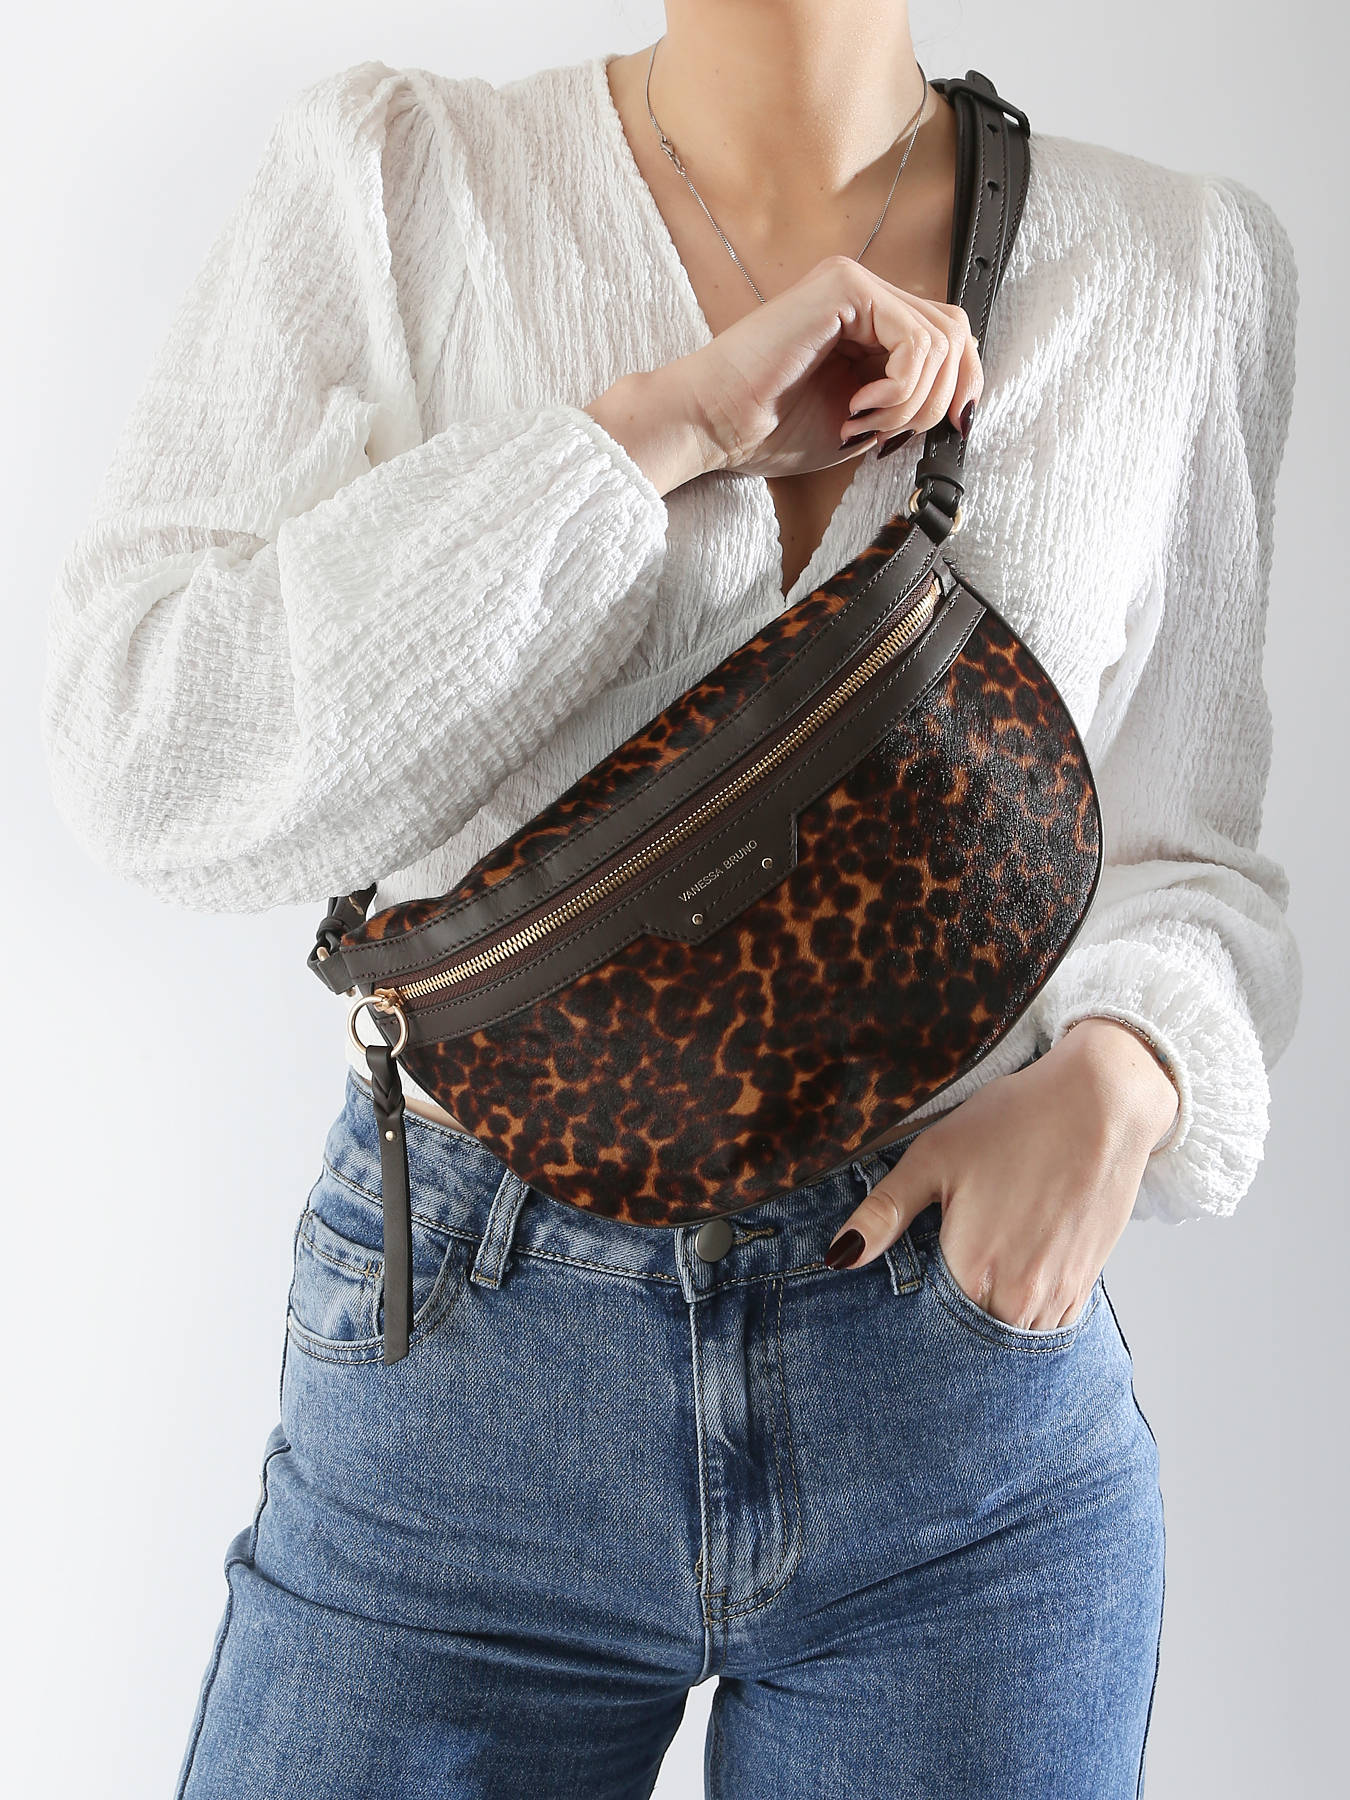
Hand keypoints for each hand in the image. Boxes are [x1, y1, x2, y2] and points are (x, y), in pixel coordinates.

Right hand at [584, 254, 982, 495]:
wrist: (713, 426)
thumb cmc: (770, 430)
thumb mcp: (864, 422)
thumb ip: (907, 401)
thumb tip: (963, 405)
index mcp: (868, 321)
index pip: (949, 339)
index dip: (956, 389)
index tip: (922, 437)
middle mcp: (864, 292)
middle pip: (956, 333)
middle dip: (937, 399)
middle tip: (888, 435)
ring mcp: (854, 284)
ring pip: (941, 338)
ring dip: (912, 401)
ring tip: (864, 422)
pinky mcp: (844, 287)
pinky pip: (915, 338)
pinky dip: (899, 386)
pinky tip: (858, 407)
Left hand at [825, 1019, 1180, 1329]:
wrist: (1103, 1104)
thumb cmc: (1015, 1123)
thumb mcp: (934, 1157)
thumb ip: (883, 1213)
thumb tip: (837, 1257)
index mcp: (974, 1271)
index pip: (931, 1332)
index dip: (911, 1326)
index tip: (897, 1319)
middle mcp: (1020, 1298)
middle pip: (972, 1342)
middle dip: (948, 1333)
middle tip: (929, 1307)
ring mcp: (1058, 1295)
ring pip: (1011, 1339)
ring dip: (988, 1329)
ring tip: (970, 1292)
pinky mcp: (1085, 1284)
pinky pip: (1047, 1326)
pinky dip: (1023, 1318)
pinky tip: (1008, 1286)